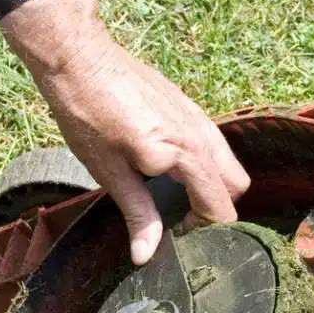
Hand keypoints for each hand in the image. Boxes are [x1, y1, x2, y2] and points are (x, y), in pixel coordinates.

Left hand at [3, 0, 251, 265]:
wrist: (77, 57)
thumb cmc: (86, 113)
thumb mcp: (109, 172)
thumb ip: (138, 214)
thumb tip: (146, 256)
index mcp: (183, 154)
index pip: (220, 207)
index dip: (205, 231)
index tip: (178, 237)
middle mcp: (200, 135)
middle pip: (236, 186)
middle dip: (217, 209)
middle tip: (182, 220)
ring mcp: (198, 116)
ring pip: (229, 163)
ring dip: (214, 186)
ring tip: (178, 197)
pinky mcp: (189, 106)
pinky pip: (215, 143)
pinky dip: (207, 164)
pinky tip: (172, 168)